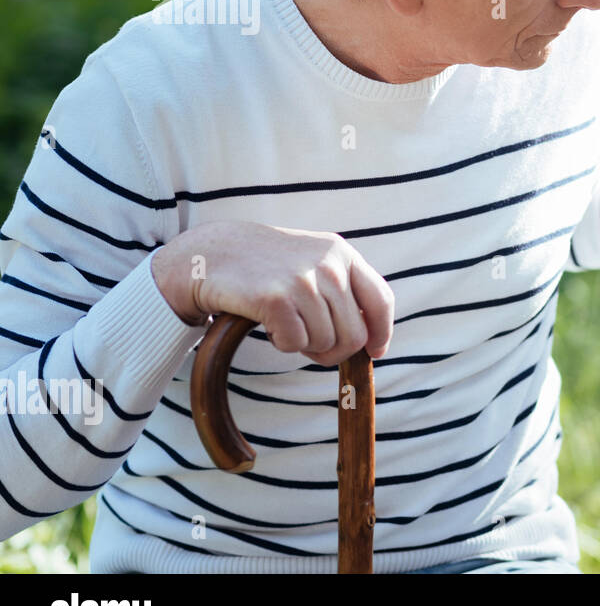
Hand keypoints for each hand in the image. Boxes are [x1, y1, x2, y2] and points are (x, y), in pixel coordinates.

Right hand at [152, 220, 394, 365]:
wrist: (211, 253)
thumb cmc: (267, 266)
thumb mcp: (313, 261)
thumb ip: (343, 289)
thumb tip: (369, 340)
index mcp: (342, 254)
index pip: (380, 300)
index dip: (382, 332)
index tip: (375, 352)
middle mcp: (328, 265)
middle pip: (354, 334)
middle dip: (334, 350)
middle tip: (310, 343)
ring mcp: (302, 280)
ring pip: (325, 343)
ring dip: (303, 344)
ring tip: (284, 321)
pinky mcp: (275, 299)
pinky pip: (295, 345)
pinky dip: (282, 343)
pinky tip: (267, 322)